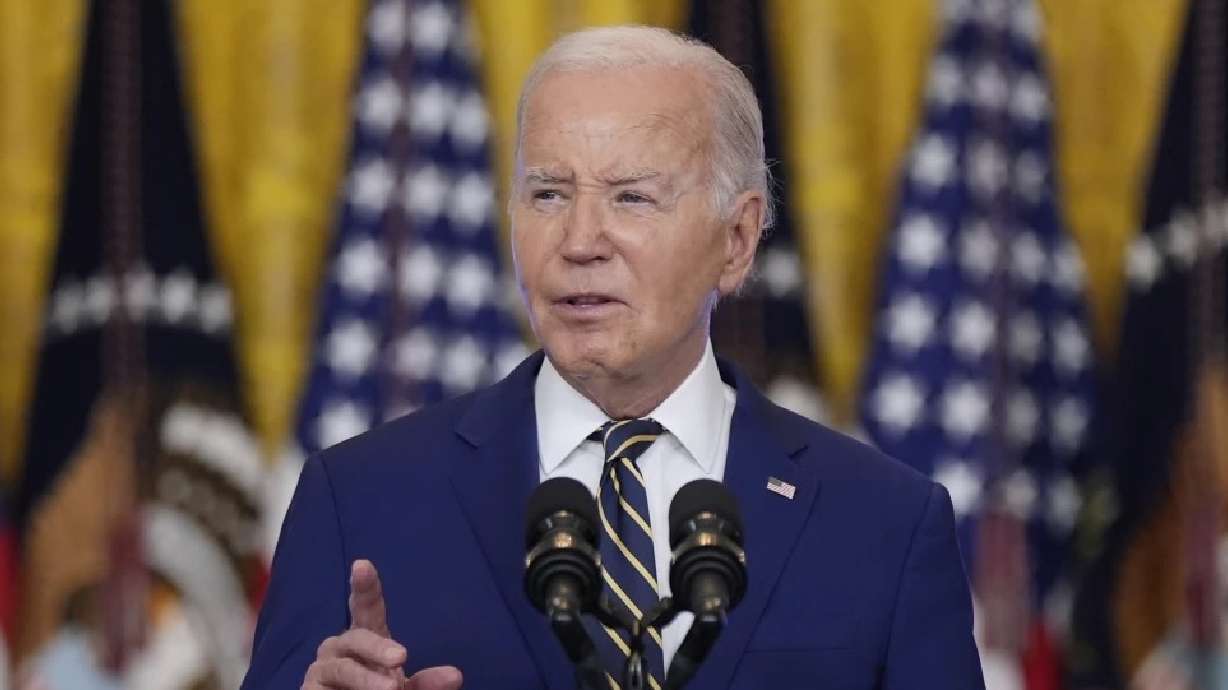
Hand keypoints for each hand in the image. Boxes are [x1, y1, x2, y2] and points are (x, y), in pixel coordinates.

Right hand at [302, 559, 462, 689]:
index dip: (365, 587)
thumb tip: (455, 675)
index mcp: (366, 639)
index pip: (366, 608)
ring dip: (365, 678)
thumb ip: (427, 683)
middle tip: (401, 657)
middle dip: (377, 646)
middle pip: (356, 637)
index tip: (362, 564)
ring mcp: (322, 669)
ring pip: (342, 668)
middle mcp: (341, 648)